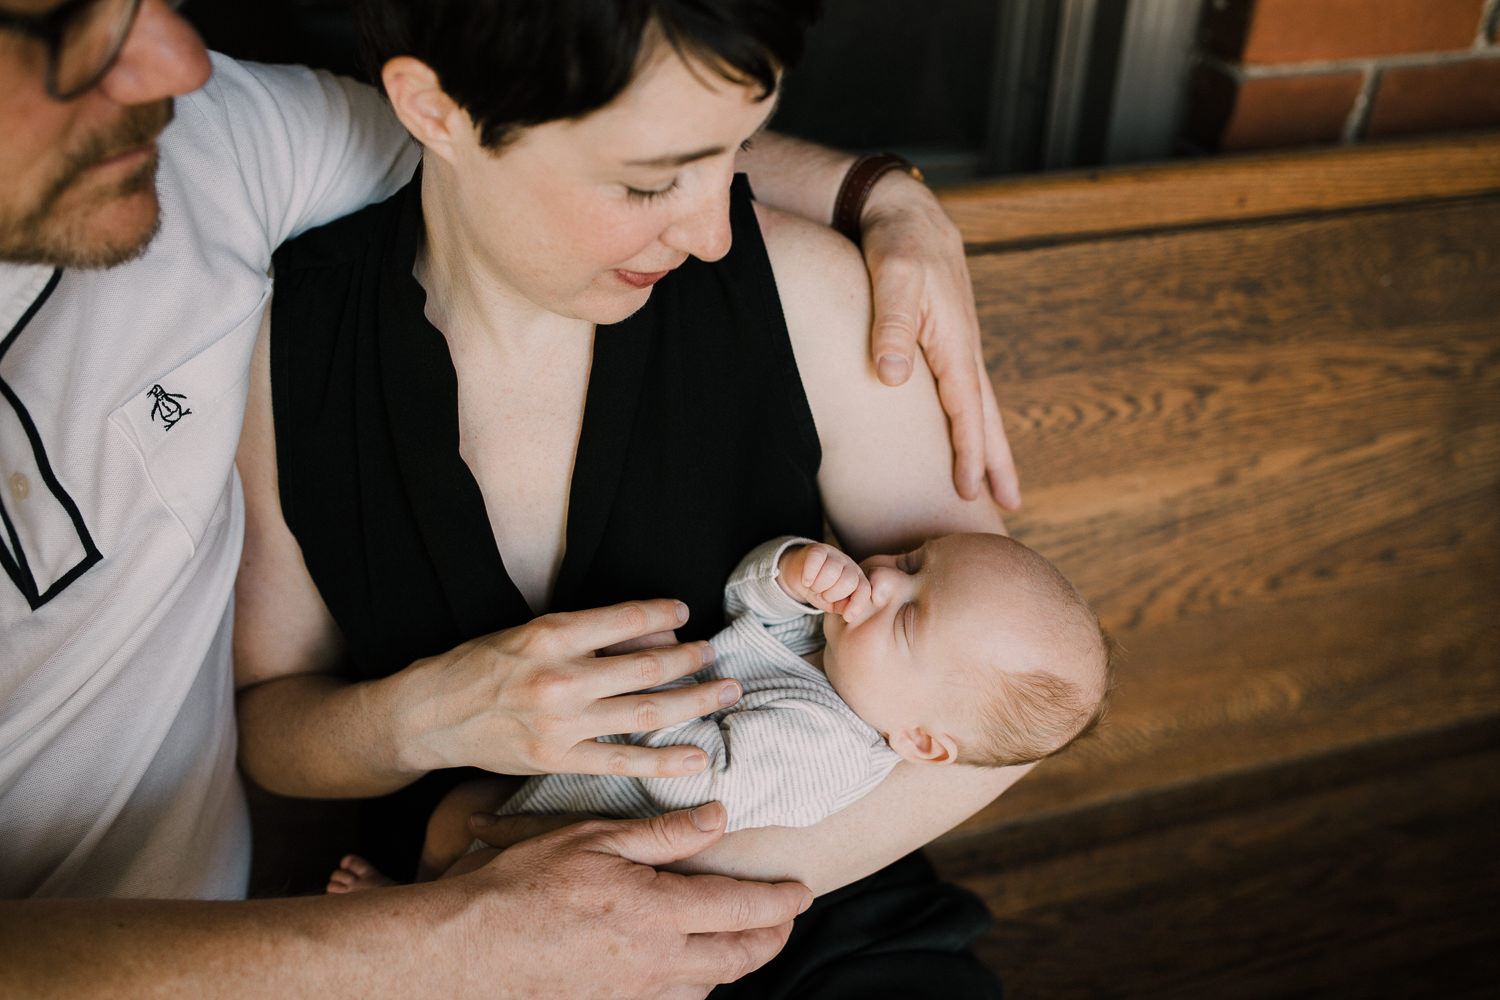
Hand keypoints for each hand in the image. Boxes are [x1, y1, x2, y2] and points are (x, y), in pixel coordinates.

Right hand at [394, 600, 739, 777]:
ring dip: (694, 701)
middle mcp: (558, 678)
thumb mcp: (525, 632)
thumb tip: (647, 636)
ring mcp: (559, 724)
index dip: (662, 615)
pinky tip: (698, 756)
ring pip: (645, 711)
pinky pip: (623, 761)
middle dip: (692, 661)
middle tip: (718, 655)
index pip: (624, 619)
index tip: (683, 615)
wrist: (427, 716)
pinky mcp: (556, 760)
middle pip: (646, 668)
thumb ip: (581, 635)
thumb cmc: (477, 666)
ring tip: (725, 692)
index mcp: (548, 635)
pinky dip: (665, 760)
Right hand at [458, 803, 809, 998]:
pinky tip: (690, 967)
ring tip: (742, 937)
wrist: (467, 949)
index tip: (801, 890)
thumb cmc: (524, 885)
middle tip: (787, 918)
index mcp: (656, 913)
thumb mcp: (594, 840)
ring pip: (709, 986)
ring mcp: (635, 995)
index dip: (779, 901)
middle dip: (773, 938)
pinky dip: (695, 985)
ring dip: (735, 963)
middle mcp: (655, 963)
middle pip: (739, 958)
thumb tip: (718, 816)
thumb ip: (662, 833)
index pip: (741, 909)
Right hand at [777, 543, 871, 621]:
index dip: (857, 604)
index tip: (848, 617)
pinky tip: (806, 581)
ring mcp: (835, 555)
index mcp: (857, 580)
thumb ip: (843, 606)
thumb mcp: (832, 603)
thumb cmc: (820, 591)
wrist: (800, 575)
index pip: (864, 590)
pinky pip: (816, 560)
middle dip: (832, 594)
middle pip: (848, 581)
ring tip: (813, 586)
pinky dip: (809, 574)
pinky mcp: (818, 549)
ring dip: (818, 585)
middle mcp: (849, 566)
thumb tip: (849, 613)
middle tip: (822, 594)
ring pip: (831, 572)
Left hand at [858, 171, 1020, 507]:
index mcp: (954, 343)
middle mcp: (963, 349)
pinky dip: (973, 419)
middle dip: (997, 462)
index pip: (964, 410)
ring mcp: (958, 344)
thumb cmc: (896, 242)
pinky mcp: (947, 339)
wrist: (905, 209)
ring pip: (979, 405)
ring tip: (999, 483)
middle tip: (1011, 507)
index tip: (969, 491)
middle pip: (985, 416)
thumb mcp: (892, 276)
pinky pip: (965, 391)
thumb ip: (892, 324)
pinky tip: (969, 433)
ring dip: (990, 445)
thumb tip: (891, 376)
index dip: (967, 453)